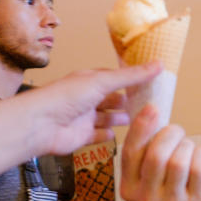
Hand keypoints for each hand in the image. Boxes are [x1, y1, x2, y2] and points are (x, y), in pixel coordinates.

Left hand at [27, 63, 160, 154]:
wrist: (41, 124)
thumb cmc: (67, 97)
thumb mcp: (103, 82)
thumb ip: (131, 76)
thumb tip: (159, 64)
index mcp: (90, 80)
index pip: (115, 78)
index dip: (132, 80)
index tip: (152, 82)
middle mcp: (87, 98)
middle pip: (113, 99)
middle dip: (129, 101)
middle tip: (151, 104)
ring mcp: (85, 118)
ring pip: (108, 118)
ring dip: (122, 119)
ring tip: (142, 120)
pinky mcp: (82, 136)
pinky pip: (99, 136)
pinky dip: (109, 135)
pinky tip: (121, 135)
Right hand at [120, 105, 200, 200]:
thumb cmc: (165, 196)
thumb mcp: (144, 183)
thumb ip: (142, 156)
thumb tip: (149, 113)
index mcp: (129, 190)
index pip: (130, 153)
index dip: (141, 127)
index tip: (152, 108)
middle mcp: (147, 200)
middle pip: (157, 154)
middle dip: (170, 133)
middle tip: (177, 131)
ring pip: (179, 159)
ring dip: (187, 144)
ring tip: (188, 147)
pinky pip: (199, 167)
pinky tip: (199, 155)